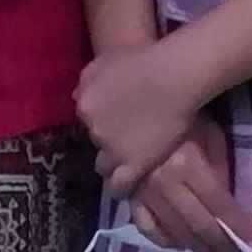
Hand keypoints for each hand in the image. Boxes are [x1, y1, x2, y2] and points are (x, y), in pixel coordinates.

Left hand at [75, 38, 215, 200]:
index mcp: (84, 103)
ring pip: (104, 165)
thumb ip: (87, 81)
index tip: (115, 123)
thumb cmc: (141, 60)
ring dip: (113, 164)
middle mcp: (92, 127)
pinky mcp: (134, 165)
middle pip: (96, 140)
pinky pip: (119, 185)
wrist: (172, 77)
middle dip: (108, 141)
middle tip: (126, 140)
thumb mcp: (102, 62)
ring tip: (126, 166)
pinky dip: (120, 188)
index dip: (103, 121)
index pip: (88, 119)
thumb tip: (78, 97)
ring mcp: (112, 148)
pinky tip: (126, 191)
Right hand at [125, 127, 251, 251]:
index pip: (219, 206)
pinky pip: (144, 226)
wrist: (138, 106)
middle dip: (221, 245)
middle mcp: (164, 182)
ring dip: (197, 248)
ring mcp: (143, 191)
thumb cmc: (183, 118)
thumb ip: (219, 171)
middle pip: (198, 224)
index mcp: (188, 165)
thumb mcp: (210, 137)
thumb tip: (227, 205)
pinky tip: (178, 244)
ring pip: (174, 230)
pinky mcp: (129, 194)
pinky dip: (162, 240)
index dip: (239, 228)